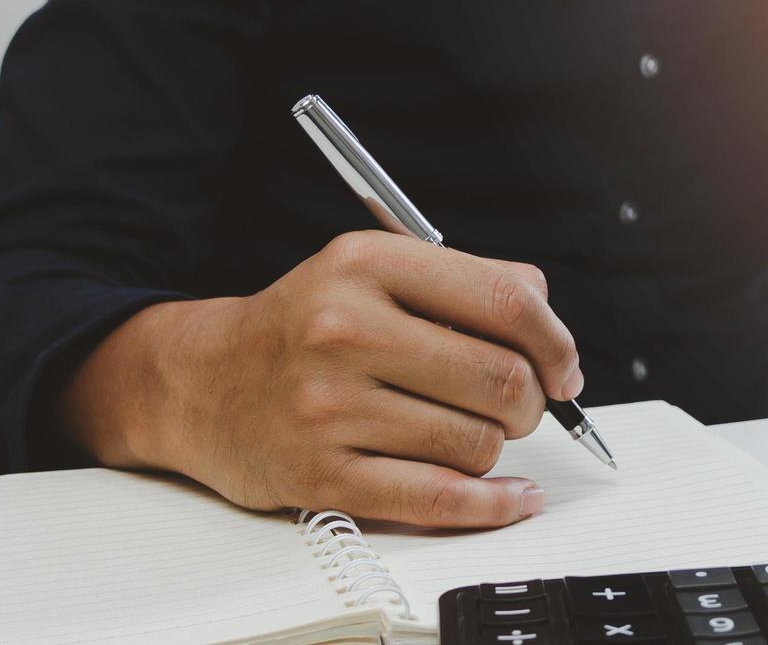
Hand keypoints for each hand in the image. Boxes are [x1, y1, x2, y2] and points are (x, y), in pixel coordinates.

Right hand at [58, 231, 581, 527]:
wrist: (204, 380)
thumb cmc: (311, 323)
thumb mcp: (377, 268)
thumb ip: (470, 284)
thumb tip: (553, 338)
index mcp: (369, 264)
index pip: (507, 300)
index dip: (556, 341)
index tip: (563, 367)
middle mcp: (345, 329)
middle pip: (501, 379)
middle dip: (530, 401)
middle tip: (517, 404)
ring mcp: (329, 406)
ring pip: (477, 443)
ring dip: (493, 445)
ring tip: (463, 429)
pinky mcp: (320, 474)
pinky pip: (439, 499)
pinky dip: (492, 504)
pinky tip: (511, 496)